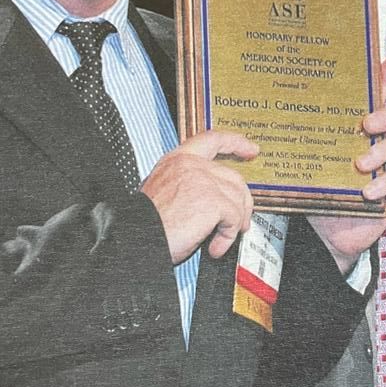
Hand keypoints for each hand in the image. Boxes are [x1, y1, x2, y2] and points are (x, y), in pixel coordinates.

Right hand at [140, 131, 257, 263]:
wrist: (135, 238)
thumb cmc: (145, 224)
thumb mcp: (164, 192)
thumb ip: (188, 185)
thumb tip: (215, 198)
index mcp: (177, 160)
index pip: (212, 139)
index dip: (235, 143)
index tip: (250, 149)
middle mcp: (190, 165)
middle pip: (233, 176)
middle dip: (242, 202)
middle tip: (239, 222)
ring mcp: (203, 180)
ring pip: (237, 199)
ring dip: (232, 224)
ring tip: (219, 240)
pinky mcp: (212, 200)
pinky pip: (234, 217)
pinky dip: (227, 237)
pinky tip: (214, 247)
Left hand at [308, 56, 385, 273]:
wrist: (323, 230)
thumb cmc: (322, 186)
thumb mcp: (313, 154)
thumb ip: (313, 130)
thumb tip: (298, 94)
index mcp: (364, 130)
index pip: (380, 98)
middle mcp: (381, 143)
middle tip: (365, 124)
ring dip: (381, 153)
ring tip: (359, 164)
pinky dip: (384, 184)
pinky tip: (367, 191)